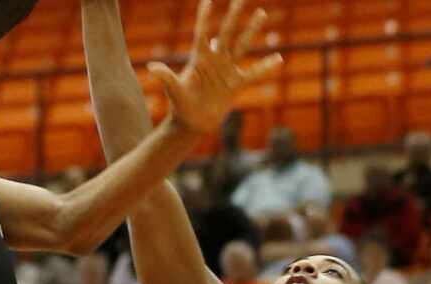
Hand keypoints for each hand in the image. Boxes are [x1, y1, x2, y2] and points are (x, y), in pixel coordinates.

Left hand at [149, 0, 282, 134]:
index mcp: (199, 58)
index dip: (205, 16)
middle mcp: (214, 60)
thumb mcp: (173, 91)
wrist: (192, 124)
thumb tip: (152, 68)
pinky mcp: (236, 84)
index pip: (203, 32)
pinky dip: (265, 67)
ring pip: (242, 45)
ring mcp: (226, 70)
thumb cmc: (179, 106)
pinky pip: (254, 73)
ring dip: (251, 29)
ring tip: (261, 13)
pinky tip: (279, 58)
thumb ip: (166, 77)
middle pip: (226, 32)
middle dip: (233, 14)